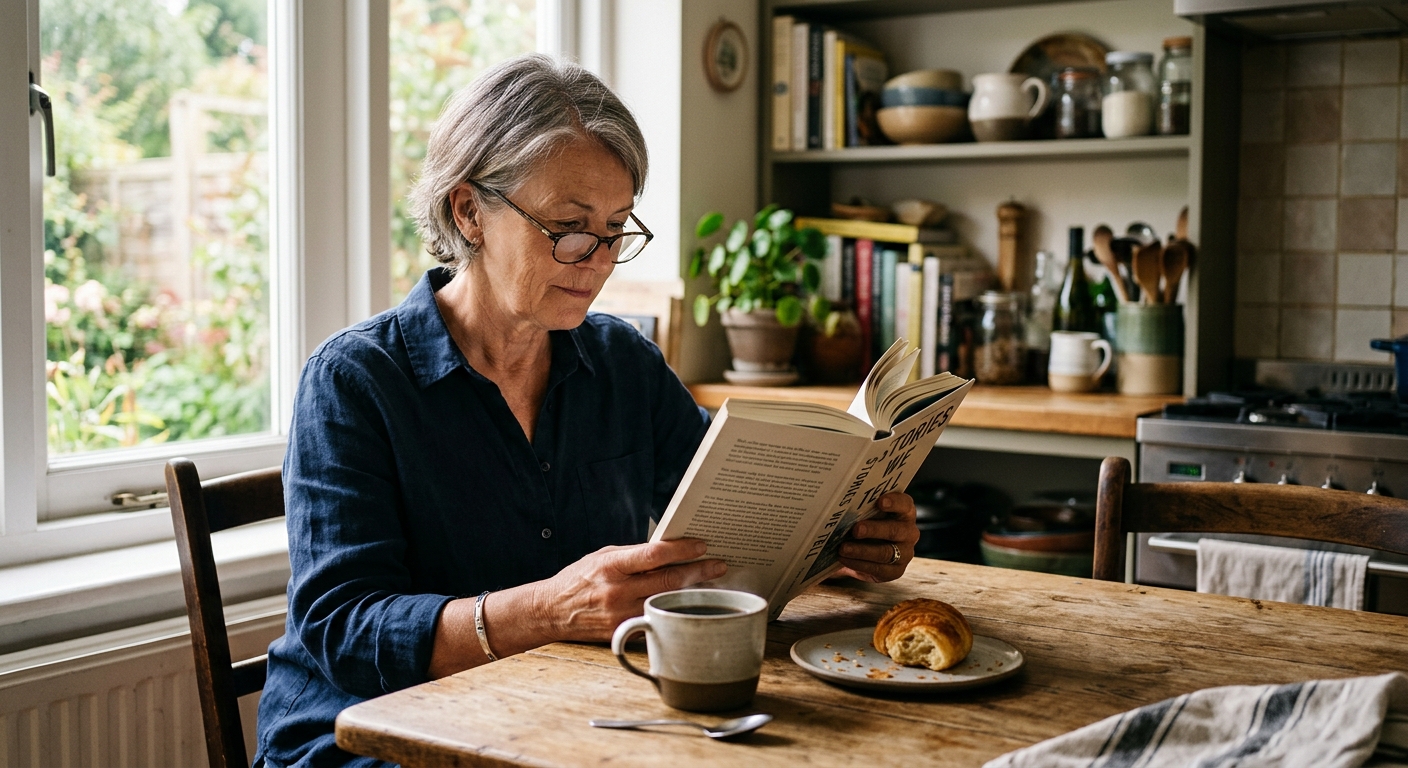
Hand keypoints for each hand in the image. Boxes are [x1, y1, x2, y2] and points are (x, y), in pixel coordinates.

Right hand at [532, 538, 726, 641]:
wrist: (552, 612)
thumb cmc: (579, 579)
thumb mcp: (602, 557)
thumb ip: (634, 555)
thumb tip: (669, 550)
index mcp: (611, 566)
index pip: (654, 555)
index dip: (682, 549)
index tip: (701, 546)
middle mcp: (617, 591)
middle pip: (668, 581)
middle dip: (698, 571)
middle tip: (718, 565)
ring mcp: (621, 615)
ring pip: (667, 602)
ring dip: (692, 593)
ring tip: (711, 584)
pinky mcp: (624, 632)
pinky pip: (656, 620)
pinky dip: (674, 611)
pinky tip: (688, 605)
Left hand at [836, 492, 918, 582]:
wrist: (862, 552)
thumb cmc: (863, 524)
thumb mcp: (863, 513)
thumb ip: (860, 507)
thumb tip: (839, 503)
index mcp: (904, 512)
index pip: (905, 504)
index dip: (895, 502)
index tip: (880, 501)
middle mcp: (909, 532)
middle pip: (895, 530)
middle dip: (874, 529)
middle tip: (856, 529)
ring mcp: (905, 553)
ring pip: (886, 552)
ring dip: (863, 550)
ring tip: (843, 548)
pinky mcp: (896, 571)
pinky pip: (879, 569)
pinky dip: (859, 564)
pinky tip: (844, 559)